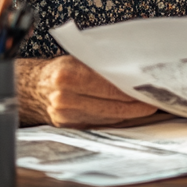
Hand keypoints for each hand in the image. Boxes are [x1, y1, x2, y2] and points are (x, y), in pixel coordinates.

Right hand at [16, 56, 157, 126]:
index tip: (150, 91)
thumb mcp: (78, 59)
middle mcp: (65, 97)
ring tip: (145, 108)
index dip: (132, 91)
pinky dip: (115, 119)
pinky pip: (99, 123)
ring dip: (129, 114)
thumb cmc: (60, 70)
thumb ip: (102, 66)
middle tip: (154, 102)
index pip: (110, 87)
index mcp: (69, 75)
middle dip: (136, 106)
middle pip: (111, 105)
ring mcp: (66, 115)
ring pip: (107, 117)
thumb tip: (133, 70)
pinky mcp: (68, 127)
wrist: (32, 88)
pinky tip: (127, 114)